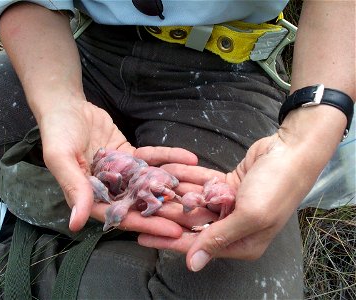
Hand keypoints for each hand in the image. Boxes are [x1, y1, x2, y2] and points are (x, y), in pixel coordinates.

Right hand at [39, 99, 197, 233]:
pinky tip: (190, 158)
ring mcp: (122, 173)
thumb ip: (73, 187)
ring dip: (175, 185)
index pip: (121, 216)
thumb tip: (75, 223)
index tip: (172, 231)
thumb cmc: (57, 132)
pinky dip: (169, 158)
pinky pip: (152, 159)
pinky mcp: (130, 157)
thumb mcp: (61, 158)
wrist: (66, 106)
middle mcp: (108, 190)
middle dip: (169, 210)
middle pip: (141, 203)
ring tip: (201, 190)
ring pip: (151, 182)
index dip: (147, 224)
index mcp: (90, 197)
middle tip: (196, 216)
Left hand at [138, 122, 339, 270]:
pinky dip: (187, 177)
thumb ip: (219, 239)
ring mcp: (230, 204)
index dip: (169, 241)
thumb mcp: (249, 216)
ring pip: (196, 201)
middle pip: (193, 223)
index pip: (198, 245)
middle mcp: (234, 226)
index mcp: (242, 243)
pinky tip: (168, 170)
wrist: (291, 151)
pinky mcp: (227, 185)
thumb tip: (193, 265)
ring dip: (175, 194)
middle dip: (168, 214)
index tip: (143, 237)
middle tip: (141, 207)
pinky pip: (203, 183)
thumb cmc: (275, 187)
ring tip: (148, 187)